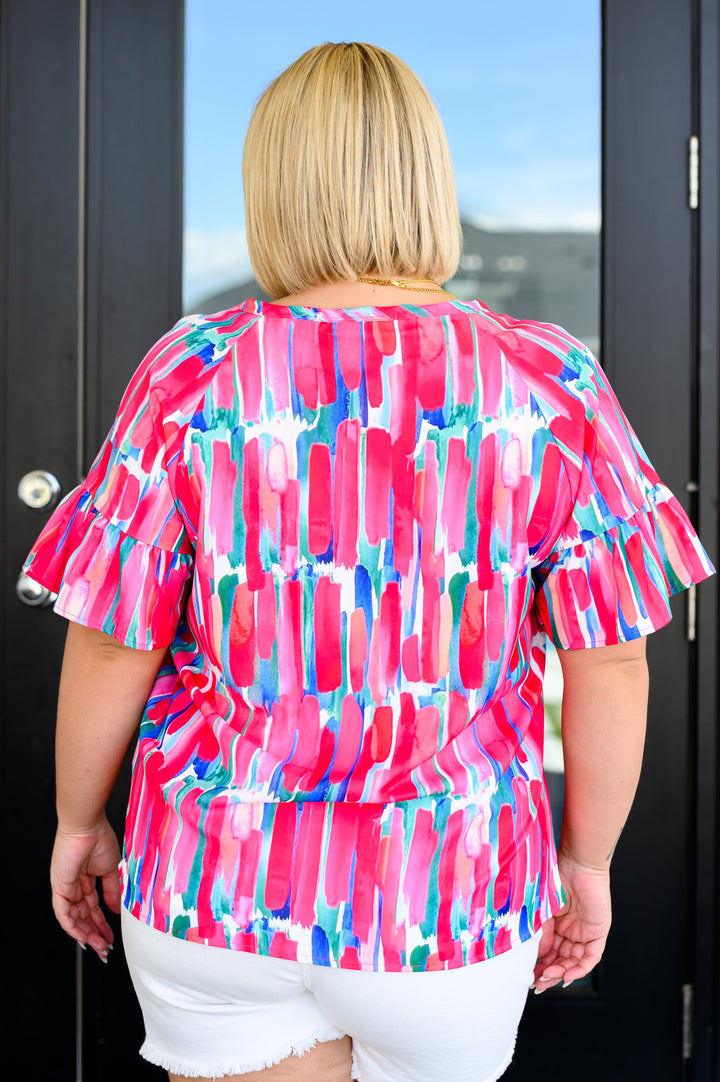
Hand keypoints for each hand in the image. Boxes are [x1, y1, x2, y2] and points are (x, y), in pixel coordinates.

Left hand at [50, 817, 121, 960]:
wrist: (87, 826)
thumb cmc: (99, 838)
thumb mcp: (111, 870)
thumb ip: (113, 892)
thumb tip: (116, 910)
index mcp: (86, 879)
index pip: (92, 907)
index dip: (101, 923)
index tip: (110, 936)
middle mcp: (74, 885)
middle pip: (83, 916)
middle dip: (95, 933)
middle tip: (105, 947)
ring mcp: (66, 888)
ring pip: (74, 918)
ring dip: (86, 934)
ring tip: (99, 946)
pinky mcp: (59, 888)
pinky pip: (63, 913)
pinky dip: (73, 927)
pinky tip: (83, 937)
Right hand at [533, 849, 611, 991]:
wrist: (577, 863)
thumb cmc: (556, 878)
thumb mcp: (542, 910)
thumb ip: (541, 934)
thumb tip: (538, 957)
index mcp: (557, 924)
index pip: (549, 952)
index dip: (540, 965)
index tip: (529, 976)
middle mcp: (571, 930)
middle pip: (562, 960)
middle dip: (550, 974)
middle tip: (538, 984)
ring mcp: (585, 932)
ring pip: (574, 961)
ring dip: (562, 973)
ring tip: (548, 978)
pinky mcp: (598, 932)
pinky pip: (591, 957)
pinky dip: (579, 969)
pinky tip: (567, 976)